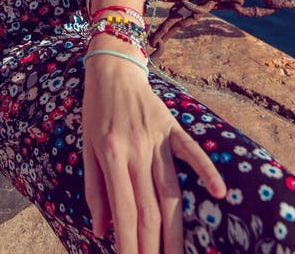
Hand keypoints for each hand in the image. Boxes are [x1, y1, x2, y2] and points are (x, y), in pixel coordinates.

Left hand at [81, 52, 226, 253]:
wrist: (112, 68)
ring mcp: (156, 139)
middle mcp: (135, 150)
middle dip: (152, 245)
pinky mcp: (172, 127)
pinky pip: (191, 151)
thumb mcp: (86, 146)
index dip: (128, 242)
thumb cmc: (96, 110)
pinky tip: (219, 192)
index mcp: (111, 155)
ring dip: (175, 228)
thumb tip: (101, 229)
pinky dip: (206, 170)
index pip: (123, 210)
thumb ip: (94, 188)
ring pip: (170, 191)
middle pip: (149, 208)